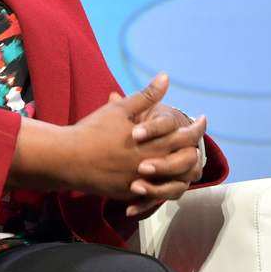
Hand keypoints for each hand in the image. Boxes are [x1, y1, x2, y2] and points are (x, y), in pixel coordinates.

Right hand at [5, 74, 204, 214]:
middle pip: (184, 160)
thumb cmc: (93, 130)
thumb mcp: (120, 109)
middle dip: (195, 148)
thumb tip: (166, 77)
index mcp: (152, 142)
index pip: (185, 136)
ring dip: (183, 171)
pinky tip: (166, 178)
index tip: (203, 119)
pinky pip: (154, 194)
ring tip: (187, 161)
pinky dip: (163, 186)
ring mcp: (141, 181)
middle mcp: (151, 164)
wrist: (68, 159)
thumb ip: (147, 96)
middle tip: (199, 141)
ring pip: (174, 181)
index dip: (197, 128)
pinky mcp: (130, 193)